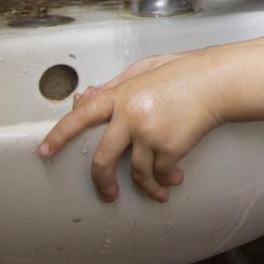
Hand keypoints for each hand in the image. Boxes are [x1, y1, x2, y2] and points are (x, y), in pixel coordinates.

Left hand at [38, 51, 223, 202]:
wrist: (218, 82)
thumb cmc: (185, 73)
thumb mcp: (146, 70)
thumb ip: (115, 86)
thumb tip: (85, 98)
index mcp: (122, 95)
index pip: (82, 116)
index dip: (59, 135)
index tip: (45, 150)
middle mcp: (131, 117)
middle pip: (102, 161)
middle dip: (101, 183)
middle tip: (107, 193)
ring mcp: (149, 134)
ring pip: (137, 173)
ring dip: (147, 187)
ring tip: (157, 191)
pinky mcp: (170, 147)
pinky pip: (160, 173)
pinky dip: (166, 180)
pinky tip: (173, 178)